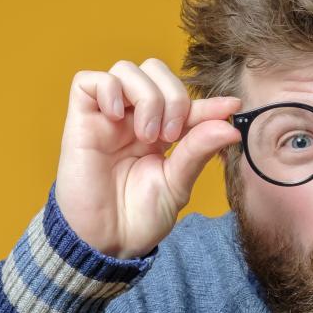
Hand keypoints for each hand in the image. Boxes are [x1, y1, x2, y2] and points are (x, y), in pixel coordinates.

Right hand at [54, 58, 241, 258]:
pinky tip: (119, 118)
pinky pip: (88, 80)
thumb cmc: (138, 218)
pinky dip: (109, 89)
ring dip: (146, 96)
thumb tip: (230, 126)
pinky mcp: (80, 121)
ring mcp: (107, 118)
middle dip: (173, 96)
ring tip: (147, 136)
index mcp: (160, 132)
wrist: (106, 243)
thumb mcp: (177, 184)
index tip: (232, 108)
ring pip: (126, 70)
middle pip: (155, 70)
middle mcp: (133, 119)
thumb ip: (199, 151)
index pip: (185, 102)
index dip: (208, 102)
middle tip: (171, 135)